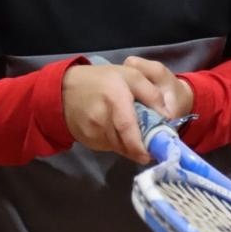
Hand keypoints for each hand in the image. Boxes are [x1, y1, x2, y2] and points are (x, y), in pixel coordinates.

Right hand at [61, 57, 189, 161]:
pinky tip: (120, 132)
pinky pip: (108, 146)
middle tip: (151, 145)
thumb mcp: (131, 75)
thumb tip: (166, 115)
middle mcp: (101, 119)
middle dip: (140, 147)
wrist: (64, 89)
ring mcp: (91, 132)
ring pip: (117, 146)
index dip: (138, 145)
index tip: (150, 156)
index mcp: (115, 99)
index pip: (127, 127)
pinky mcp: (86, 140)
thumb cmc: (102, 79)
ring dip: (129, 145)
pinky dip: (118, 143)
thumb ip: (151, 92)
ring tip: (137, 135)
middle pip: (124, 142)